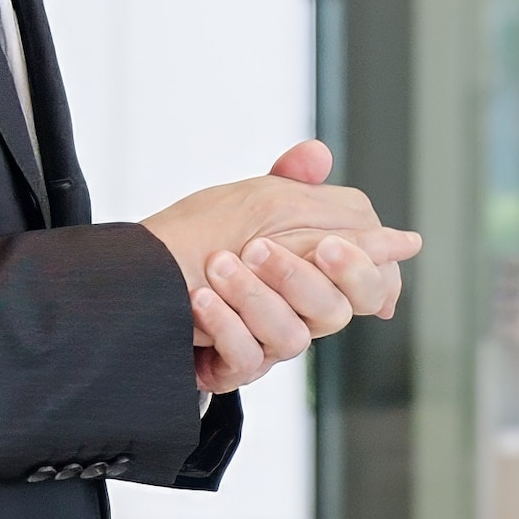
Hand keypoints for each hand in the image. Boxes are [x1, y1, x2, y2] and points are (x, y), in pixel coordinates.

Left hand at [146, 141, 420, 393]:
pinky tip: (202, 298)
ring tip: (219, 264)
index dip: (364, 267)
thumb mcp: (252, 201)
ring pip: (291, 336)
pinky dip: (224, 325)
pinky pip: (244, 358)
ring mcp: (271, 342)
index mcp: (322, 274)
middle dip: (306, 278)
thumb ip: (293, 181)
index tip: (331, 243)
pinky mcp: (235, 365)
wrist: (150, 281)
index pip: (368, 279)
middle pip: (337, 310)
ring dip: (254, 296)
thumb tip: (320, 153)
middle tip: (265, 248)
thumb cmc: (208, 238)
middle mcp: (303, 312)